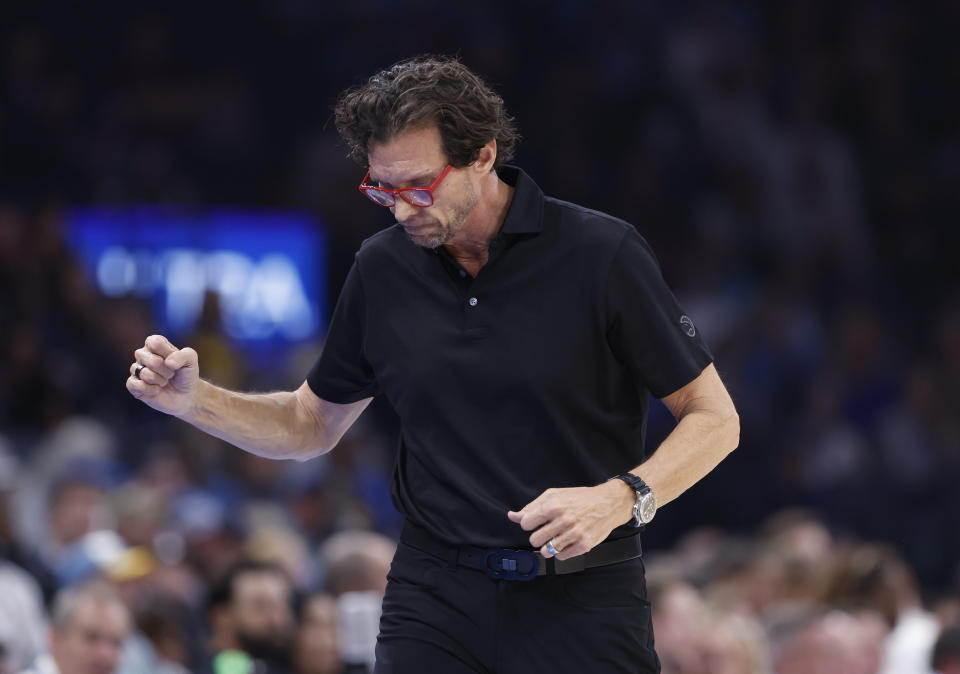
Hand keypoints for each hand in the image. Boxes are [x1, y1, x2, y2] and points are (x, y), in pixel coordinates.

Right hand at [126, 334, 199, 416]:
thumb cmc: (186, 374)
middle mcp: (143, 354)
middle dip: (167, 371)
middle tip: (171, 374)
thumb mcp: (191, 360)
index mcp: (154, 343)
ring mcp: (136, 369)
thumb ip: (184, 355)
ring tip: (165, 382)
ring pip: (145, 374)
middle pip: (152, 361)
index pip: (155, 343)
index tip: (175, 361)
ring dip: (161, 381)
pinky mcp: (133, 385)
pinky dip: (151, 390)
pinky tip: (157, 390)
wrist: (186, 395)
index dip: (168, 354)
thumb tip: (168, 362)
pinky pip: (135, 385)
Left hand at [507, 480, 634, 559]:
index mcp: (553, 505)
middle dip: (538, 537)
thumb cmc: (580, 498)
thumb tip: (512, 516)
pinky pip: (562, 557)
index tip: (537, 523)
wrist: (608, 503)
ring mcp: (574, 534)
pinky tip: (567, 542)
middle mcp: (563, 520)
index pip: (526, 524)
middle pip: (535, 540)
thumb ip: (532, 507)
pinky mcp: (584, 545)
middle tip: (547, 531)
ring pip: (547, 551)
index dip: (530, 524)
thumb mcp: (554, 495)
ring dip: (548, 547)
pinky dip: (562, 552)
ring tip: (556, 538)